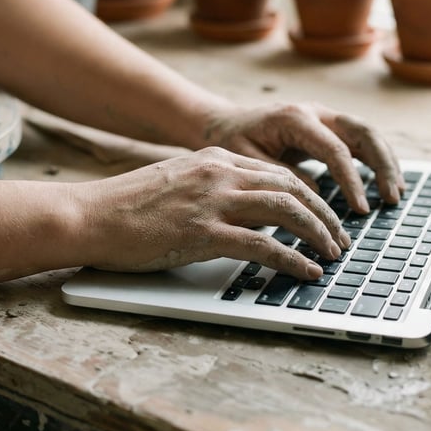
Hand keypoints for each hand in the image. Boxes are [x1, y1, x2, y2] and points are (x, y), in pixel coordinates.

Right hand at [72, 147, 350, 278]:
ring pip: (287, 211)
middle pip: (292, 188)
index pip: (279, 172)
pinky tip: (307, 270)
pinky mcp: (204, 233)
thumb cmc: (126, 207)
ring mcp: (213, 202)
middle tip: (341, 236)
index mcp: (215, 160)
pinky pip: (264, 245)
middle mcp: (220, 174)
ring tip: (334, 254)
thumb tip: (243, 212)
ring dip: (318, 233)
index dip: (311, 194)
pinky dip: (292, 259)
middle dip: (325, 213)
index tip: (326, 213)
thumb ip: (212, 190)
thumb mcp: (177, 183)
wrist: (89, 215)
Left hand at [202, 103, 404, 212]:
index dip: (351, 180)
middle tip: (392, 198)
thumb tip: (314, 195)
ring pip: (366, 134)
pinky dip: (374, 161)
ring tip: (396, 193)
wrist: (220, 124)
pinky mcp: (326, 128)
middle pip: (362, 132)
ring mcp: (323, 117)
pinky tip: (384, 184)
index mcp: (294, 118)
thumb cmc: (229, 142)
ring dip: (385, 162)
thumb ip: (280, 177)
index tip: (361, 208)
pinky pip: (358, 141)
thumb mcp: (245, 162)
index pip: (334, 150)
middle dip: (382, 165)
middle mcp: (314, 112)